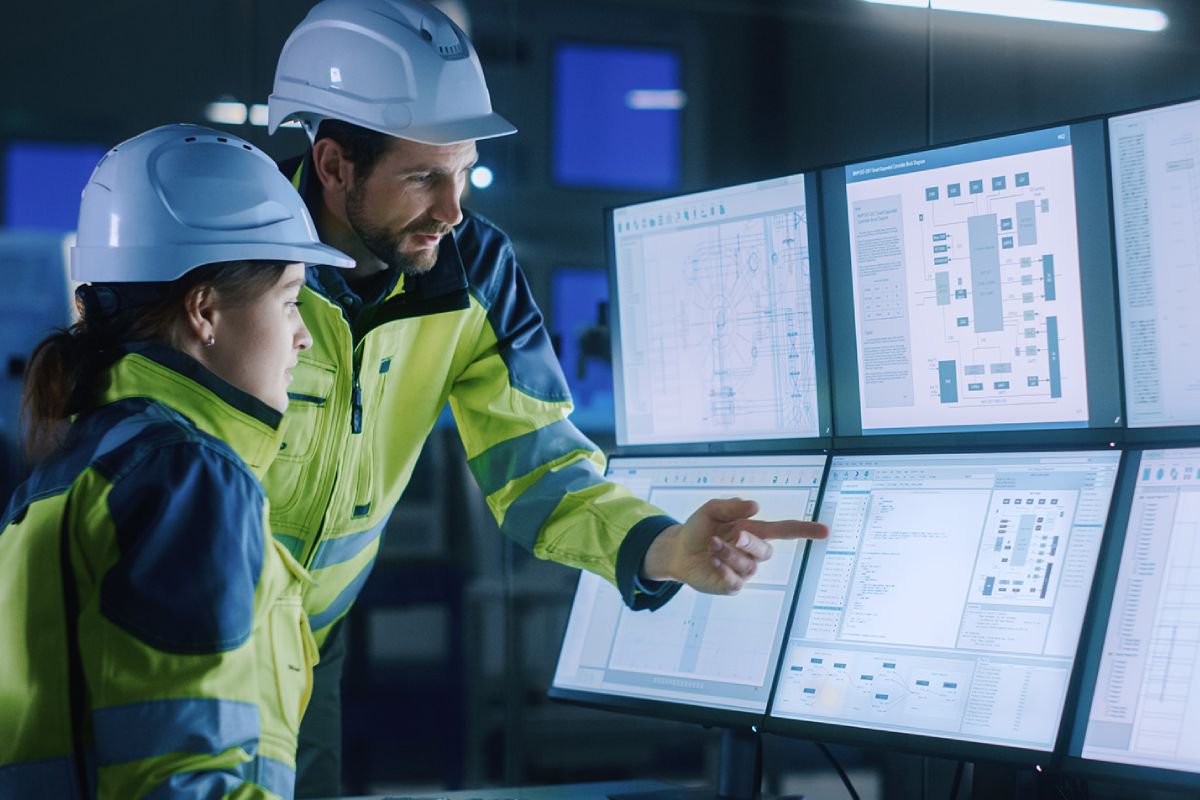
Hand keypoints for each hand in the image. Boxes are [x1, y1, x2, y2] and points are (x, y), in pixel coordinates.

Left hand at [640, 498, 828, 594]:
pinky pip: (736, 582)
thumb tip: (755, 506)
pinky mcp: (730, 586)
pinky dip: (725, 571)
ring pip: (749, 566)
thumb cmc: (699, 528)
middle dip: (750, 542)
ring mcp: (743, 571)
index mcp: (753, 531)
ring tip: (712, 545)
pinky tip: (713, 562)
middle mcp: (752, 552)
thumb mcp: (711, 510)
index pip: (785, 531)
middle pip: (766, 551)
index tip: (825, 531)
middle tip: (734, 535)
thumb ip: (732, 507)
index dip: (805, 531)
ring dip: (729, 554)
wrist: (678, 550)